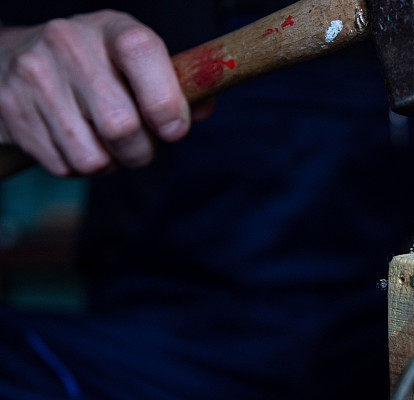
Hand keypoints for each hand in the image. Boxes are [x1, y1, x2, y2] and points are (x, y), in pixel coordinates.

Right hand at [0, 10, 190, 175]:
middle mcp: (67, 43)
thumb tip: (204, 107)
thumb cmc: (98, 69)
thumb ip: (177, 87)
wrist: (14, 60)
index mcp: (110, 28)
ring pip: (92, 156)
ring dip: (109, 164)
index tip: (174, 130)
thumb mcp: (136, 64)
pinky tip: (74, 142)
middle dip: (141, 151)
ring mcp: (33, 75)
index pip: (141, 51)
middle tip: (140, 147)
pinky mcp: (11, 109)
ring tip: (105, 144)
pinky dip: (78, 167)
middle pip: (120, 124)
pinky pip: (64, 166)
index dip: (166, 100)